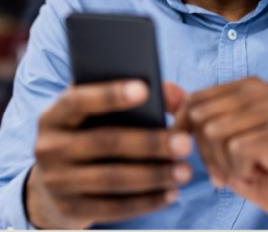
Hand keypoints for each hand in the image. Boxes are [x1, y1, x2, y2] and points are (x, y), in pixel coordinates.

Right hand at [26, 81, 191, 228]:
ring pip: (112, 178)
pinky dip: (146, 201)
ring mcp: (57, 181)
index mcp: (56, 114)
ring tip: (185, 171)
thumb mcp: (99, 110)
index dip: (110, 94)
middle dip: (149, 143)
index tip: (144, 89)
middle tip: (184, 142)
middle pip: (104, 142)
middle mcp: (50, 146)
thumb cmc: (89, 132)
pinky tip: (171, 193)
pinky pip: (112, 208)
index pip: (79, 100)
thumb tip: (174, 96)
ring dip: (154, 176)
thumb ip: (137, 94)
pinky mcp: (70, 209)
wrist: (52, 183)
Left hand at [174, 77, 267, 228]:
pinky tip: (258, 172)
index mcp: (249, 85)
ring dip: (224, 164)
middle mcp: (265, 90)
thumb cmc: (255, 165)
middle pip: (202, 117)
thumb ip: (192, 113)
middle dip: (207, 151)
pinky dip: (240, 171)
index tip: (197, 150)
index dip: (185, 132)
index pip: (195, 100)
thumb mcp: (217, 139)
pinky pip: (237, 150)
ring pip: (216, 133)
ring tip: (245, 168)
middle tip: (229, 164)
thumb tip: (165, 88)